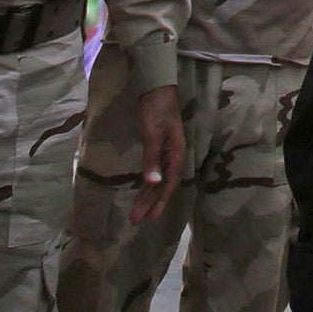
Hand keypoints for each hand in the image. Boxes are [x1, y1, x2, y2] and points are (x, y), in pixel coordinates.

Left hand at [131, 84, 185, 224]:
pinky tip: (141, 192)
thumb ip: (152, 159)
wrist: (157, 90)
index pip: (169, 184)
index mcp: (176, 154)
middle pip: (163, 186)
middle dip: (150, 204)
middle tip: (135, 221)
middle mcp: (173, 156)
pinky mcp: (159, 149)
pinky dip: (147, 185)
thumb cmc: (156, 111)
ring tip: (136, 212)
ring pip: (158, 180)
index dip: (160, 203)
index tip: (149, 219)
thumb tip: (153, 184)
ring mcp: (167, 153)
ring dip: (148, 197)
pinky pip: (154, 172)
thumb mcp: (153, 135)